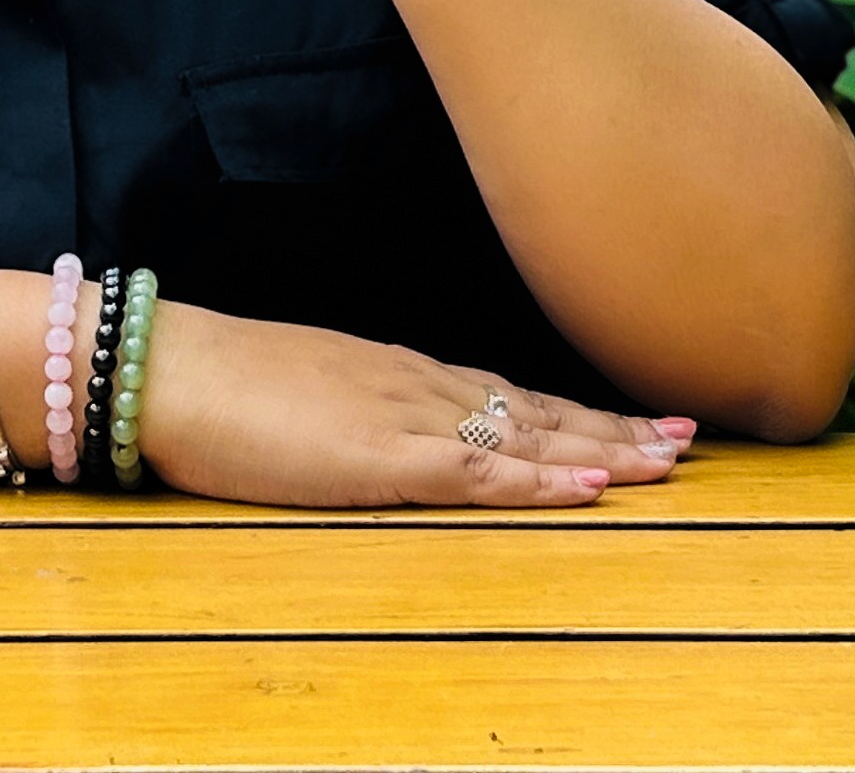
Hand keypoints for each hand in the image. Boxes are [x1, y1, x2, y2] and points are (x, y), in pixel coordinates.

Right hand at [134, 298, 695, 508]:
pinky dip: (543, 480)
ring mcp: (406, 419)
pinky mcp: (383, 456)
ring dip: (603, 448)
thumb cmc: (218, 384)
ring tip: (668, 460)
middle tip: (688, 438)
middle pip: (537, 408)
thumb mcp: (302, 393)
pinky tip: (592, 486)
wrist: (166, 369)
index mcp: (397, 373)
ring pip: (528, 436)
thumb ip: (350, 410)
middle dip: (615, 426)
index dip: (575, 410)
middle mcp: (418, 387)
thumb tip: (374, 431)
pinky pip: (482, 472)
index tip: (633, 418)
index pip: (508, 393)